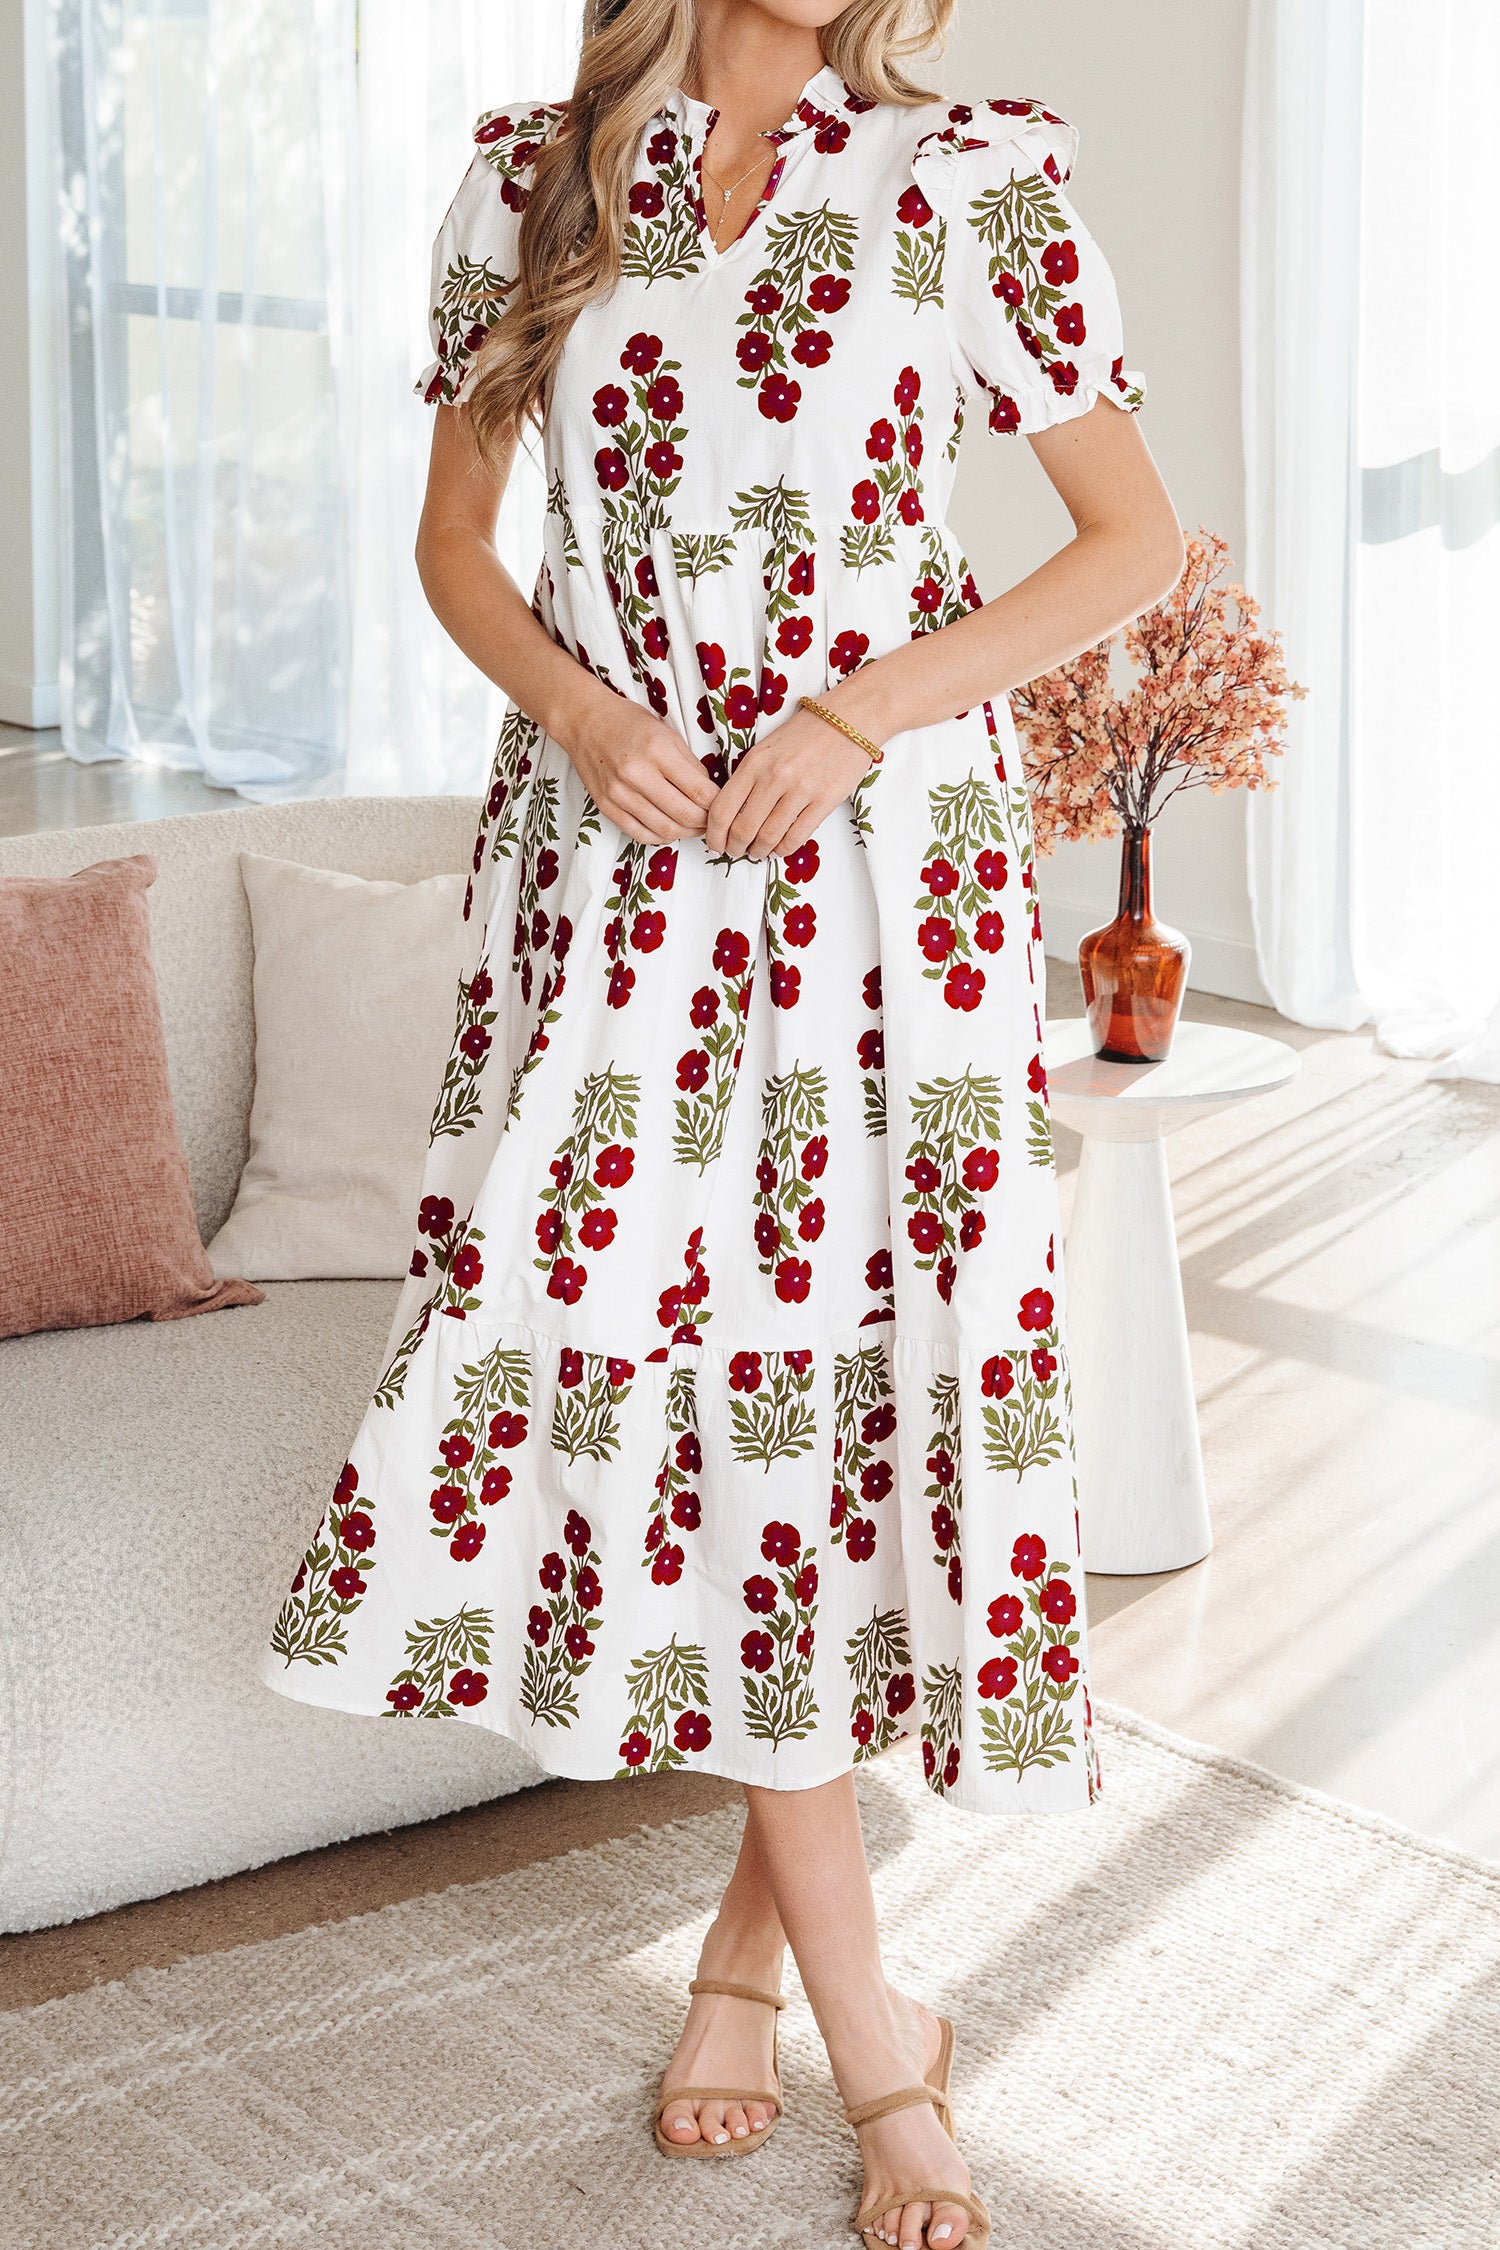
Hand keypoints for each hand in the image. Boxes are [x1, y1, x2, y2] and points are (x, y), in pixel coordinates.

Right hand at [562, 688, 718, 845]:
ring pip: (664, 830)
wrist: (585, 721)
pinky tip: (669, 829)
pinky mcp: (606, 806)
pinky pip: (640, 834)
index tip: (724, 805)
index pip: (700, 791)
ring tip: (694, 827)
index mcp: (657, 750)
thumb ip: (690, 764)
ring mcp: (619, 793)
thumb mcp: (667, 733)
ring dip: (686, 833)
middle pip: (685, 815)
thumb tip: (709, 793)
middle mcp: (636, 774)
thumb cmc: (628, 723)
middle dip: (705, 823)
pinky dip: (660, 837)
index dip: (718, 804)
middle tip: (712, 820)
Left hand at [703, 703, 875, 859]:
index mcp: (755, 762)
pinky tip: (779, 848)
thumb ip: (749, 777)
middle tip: (736, 851)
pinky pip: (796, 837)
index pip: (722, 809)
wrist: (851, 719)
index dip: (714, 834)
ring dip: (759, 851)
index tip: (715, 843)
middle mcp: (774, 777)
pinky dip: (783, 849)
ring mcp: (801, 790)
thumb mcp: (767, 748)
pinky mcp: (825, 801)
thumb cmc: (807, 732)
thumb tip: (733, 813)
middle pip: (743, 829)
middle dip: (735, 847)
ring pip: (769, 837)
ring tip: (758, 852)